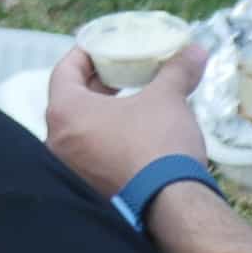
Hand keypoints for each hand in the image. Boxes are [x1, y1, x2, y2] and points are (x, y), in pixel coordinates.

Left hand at [45, 38, 208, 200]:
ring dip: (102, 112)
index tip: (103, 46)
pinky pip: (89, 154)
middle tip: (120, 71)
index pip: (64, 71)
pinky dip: (106, 138)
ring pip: (80, 130)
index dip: (84, 54)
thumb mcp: (168, 98)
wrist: (172, 206)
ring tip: (130, 100)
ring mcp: (70, 170)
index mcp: (65, 113)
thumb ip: (176, 70)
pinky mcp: (87, 189)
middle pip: (70, 101)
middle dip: (96, 83)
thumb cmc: (159, 143)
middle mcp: (57, 142)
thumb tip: (194, 50)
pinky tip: (132, 133)